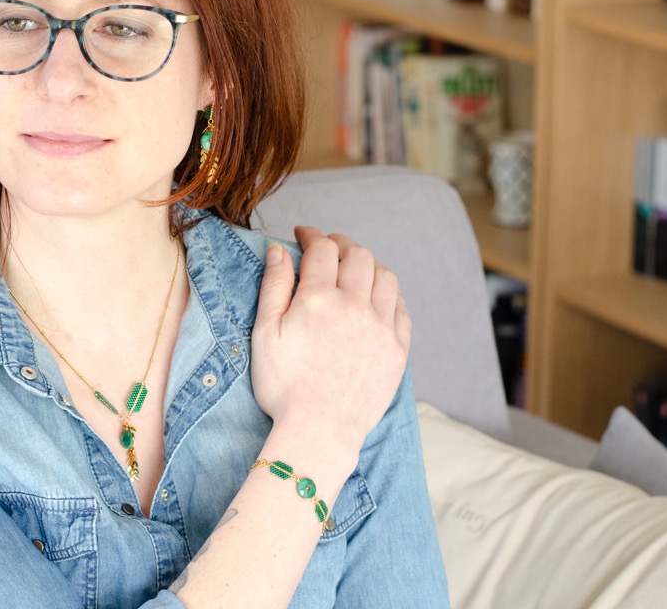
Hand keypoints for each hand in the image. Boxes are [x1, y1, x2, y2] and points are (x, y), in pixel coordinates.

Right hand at [251, 227, 411, 458]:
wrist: (319, 431)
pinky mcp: (397, 350)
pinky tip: (376, 299)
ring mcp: (382, 328)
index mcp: (320, 299)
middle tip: (328, 247)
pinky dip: (390, 295)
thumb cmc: (283, 386)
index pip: (322, 249)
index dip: (312, 235)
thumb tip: (278, 250)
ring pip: (385, 276)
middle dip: (341, 243)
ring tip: (354, 269)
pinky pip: (402, 309)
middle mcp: (356, 307)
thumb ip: (273, 287)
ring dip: (369, 264)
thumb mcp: (264, 333)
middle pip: (358, 255)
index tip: (303, 234)